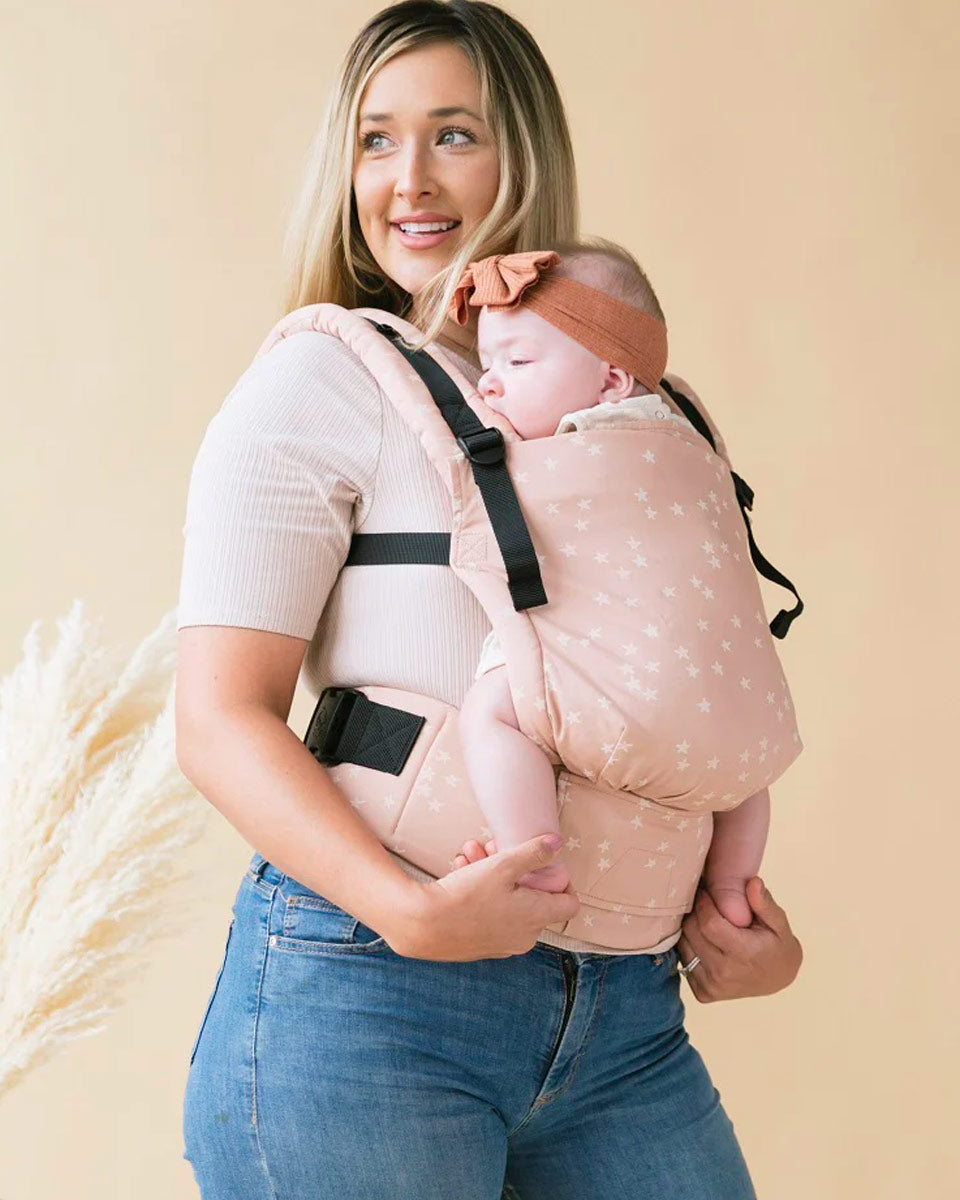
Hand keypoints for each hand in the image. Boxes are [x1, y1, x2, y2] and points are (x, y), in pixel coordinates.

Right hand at [393, 835, 579, 961]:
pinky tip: (460, 869)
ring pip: (507, 901)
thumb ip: (534, 853)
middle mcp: (524, 936)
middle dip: (514, 867)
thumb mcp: (503, 865)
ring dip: (492, 873)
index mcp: (537, 918)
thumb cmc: (467, 895)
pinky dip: (481, 892)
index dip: (562, 881)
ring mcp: (502, 943)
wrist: (422, 924)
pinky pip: (490, 913)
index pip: (569, 904)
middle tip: (493, 847)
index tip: (546, 864)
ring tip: (469, 852)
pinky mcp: (481, 944)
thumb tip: (557, 844)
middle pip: (532, 896)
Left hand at [675, 876, 802, 1000]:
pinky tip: (701, 938)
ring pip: (683, 944)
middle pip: (692, 931)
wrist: (777, 979)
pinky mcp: (703, 993)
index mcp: (743, 954)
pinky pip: (683, 959)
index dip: (704, 903)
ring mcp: (711, 986)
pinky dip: (688, 945)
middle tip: (703, 900)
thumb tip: (753, 882)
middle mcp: (724, 973)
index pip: (709, 923)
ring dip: (689, 927)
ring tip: (703, 918)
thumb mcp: (779, 923)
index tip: (707, 891)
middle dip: (695, 911)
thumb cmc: (777, 946)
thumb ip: (764, 903)